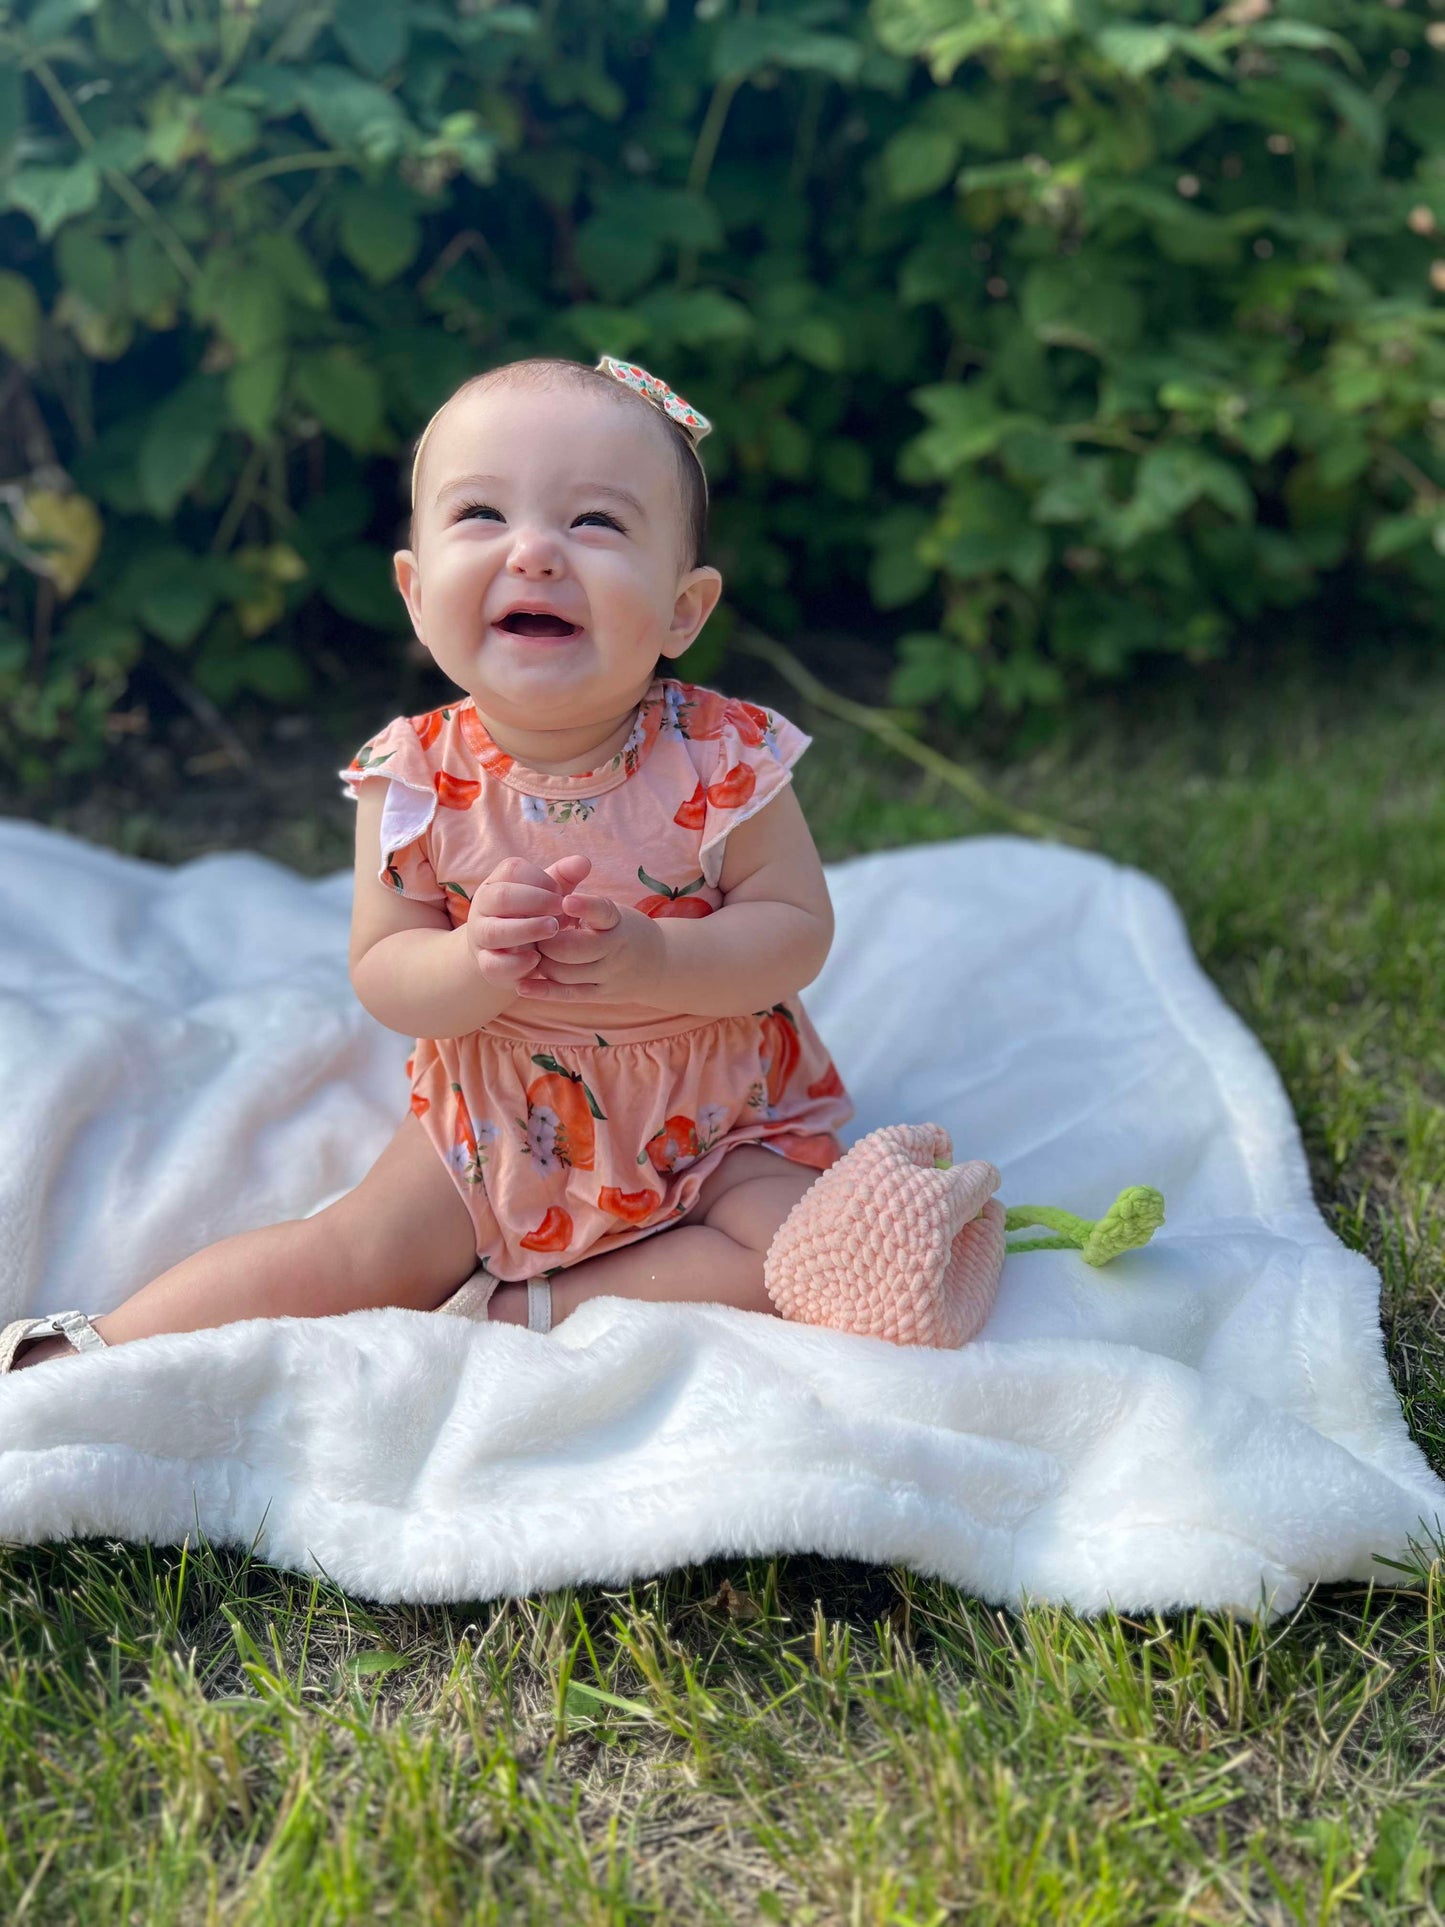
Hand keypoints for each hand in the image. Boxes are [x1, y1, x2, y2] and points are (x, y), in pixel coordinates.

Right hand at [464, 853, 592, 992]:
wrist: (507, 952)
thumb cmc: (532, 914)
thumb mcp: (547, 894)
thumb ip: (565, 877)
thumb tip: (584, 862)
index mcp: (496, 883)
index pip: (512, 870)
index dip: (540, 879)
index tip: (561, 892)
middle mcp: (482, 907)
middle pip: (500, 897)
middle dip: (534, 901)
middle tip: (561, 909)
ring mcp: (480, 936)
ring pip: (493, 932)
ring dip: (526, 930)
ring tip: (553, 929)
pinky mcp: (485, 964)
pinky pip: (492, 964)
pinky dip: (515, 963)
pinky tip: (537, 959)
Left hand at [516, 880, 663, 1003]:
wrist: (658, 963)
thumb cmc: (620, 928)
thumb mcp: (611, 909)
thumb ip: (586, 894)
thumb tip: (577, 862)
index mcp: (617, 921)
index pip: (603, 912)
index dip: (586, 906)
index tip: (566, 900)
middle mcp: (616, 949)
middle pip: (575, 949)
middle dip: (547, 940)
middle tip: (533, 932)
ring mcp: (609, 975)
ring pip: (566, 973)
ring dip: (542, 962)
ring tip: (531, 952)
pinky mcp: (600, 995)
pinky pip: (568, 995)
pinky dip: (543, 991)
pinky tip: (522, 985)